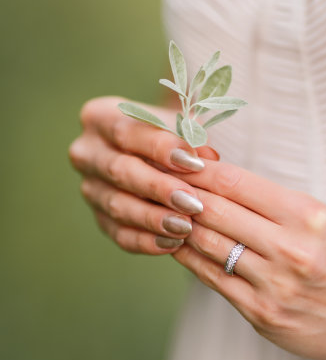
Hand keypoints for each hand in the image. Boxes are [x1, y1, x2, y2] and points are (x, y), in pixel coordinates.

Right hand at [69, 96, 217, 253]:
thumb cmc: (172, 134)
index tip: (195, 164)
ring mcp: (90, 187)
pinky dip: (147, 241)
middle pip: (119, 171)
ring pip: (118, 206)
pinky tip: (173, 242)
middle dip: (158, 189)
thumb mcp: (182, 126)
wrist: (159, 155)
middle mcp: (86, 152)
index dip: (162, 148)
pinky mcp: (99, 218)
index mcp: (101, 117)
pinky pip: (119, 234)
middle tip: (192, 203)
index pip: (127, 132)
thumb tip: (206, 157)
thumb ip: (191, 138)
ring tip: (185, 226)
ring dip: (153, 219)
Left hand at [172, 160, 325, 359]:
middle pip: (216, 211)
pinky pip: (212, 277)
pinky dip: (188, 257)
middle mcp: (291, 248)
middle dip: (180, 193)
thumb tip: (212, 178)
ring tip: (160, 209)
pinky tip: (174, 243)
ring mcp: (274, 283)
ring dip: (178, 224)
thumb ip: (268, 201)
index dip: (198, 170)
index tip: (176, 160)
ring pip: (208, 244)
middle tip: (155, 180)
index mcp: (307, 215)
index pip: (237, 182)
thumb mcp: (316, 219)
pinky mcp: (260, 312)